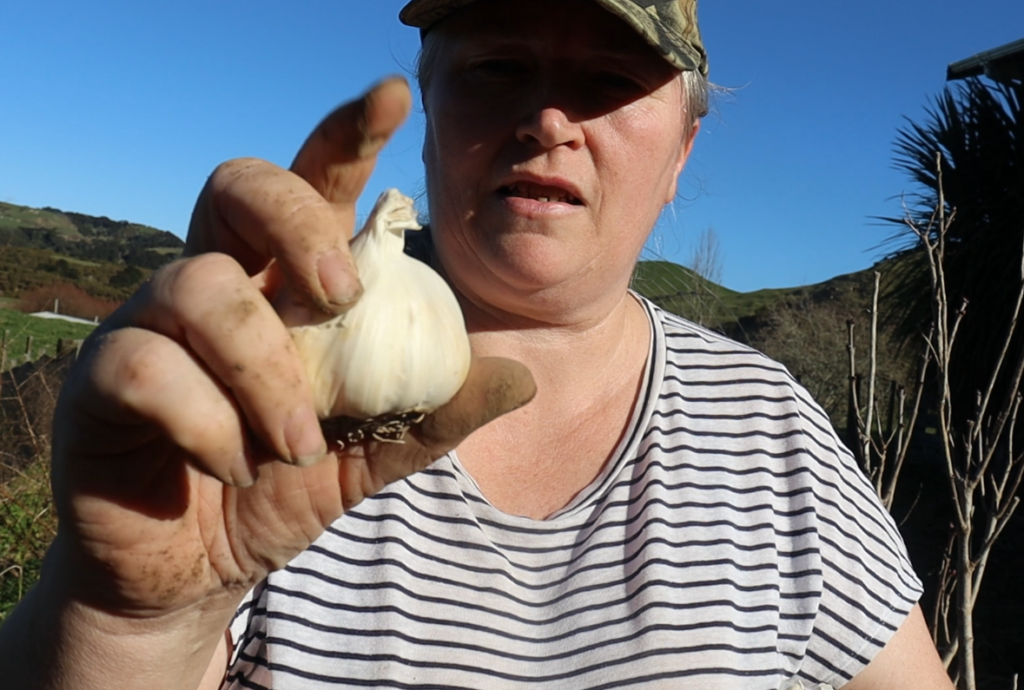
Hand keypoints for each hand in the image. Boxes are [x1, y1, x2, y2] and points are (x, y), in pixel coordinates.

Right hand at [47, 77, 534, 623]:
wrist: (198, 568)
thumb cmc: (283, 488)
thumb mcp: (372, 454)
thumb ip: (434, 415)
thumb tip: (521, 380)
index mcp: (282, 285)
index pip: (309, 185)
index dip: (345, 136)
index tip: (392, 98)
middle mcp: (214, 283)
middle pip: (236, 183)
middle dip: (298, 222)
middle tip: (343, 294)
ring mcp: (148, 324)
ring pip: (197, 287)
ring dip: (267, 372)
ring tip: (300, 444)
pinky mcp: (100, 380)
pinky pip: (146, 367)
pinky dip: (208, 423)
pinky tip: (236, 469)